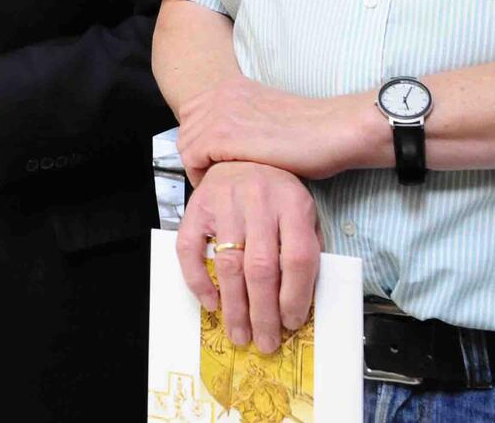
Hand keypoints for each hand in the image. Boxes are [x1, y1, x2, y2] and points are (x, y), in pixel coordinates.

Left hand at [176, 74, 362, 182]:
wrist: (333, 130)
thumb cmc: (311, 130)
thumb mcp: (266, 114)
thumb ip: (244, 120)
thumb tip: (231, 142)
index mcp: (232, 86)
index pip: (193, 113)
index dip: (199, 139)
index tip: (212, 161)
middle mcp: (221, 94)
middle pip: (186, 128)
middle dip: (195, 154)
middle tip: (211, 176)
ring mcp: (221, 112)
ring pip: (186, 144)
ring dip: (197, 166)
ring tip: (216, 184)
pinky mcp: (224, 135)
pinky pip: (193, 157)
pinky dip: (200, 175)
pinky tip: (218, 186)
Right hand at [177, 161, 319, 353]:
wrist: (238, 152)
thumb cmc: (275, 190)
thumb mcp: (302, 210)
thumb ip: (304, 247)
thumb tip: (299, 302)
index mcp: (291, 202)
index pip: (298, 258)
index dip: (296, 297)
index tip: (292, 323)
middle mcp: (258, 199)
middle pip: (262, 267)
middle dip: (264, 312)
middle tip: (265, 342)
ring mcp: (223, 200)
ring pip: (229, 263)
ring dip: (234, 306)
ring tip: (240, 334)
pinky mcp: (197, 204)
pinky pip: (190, 248)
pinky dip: (197, 279)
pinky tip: (210, 303)